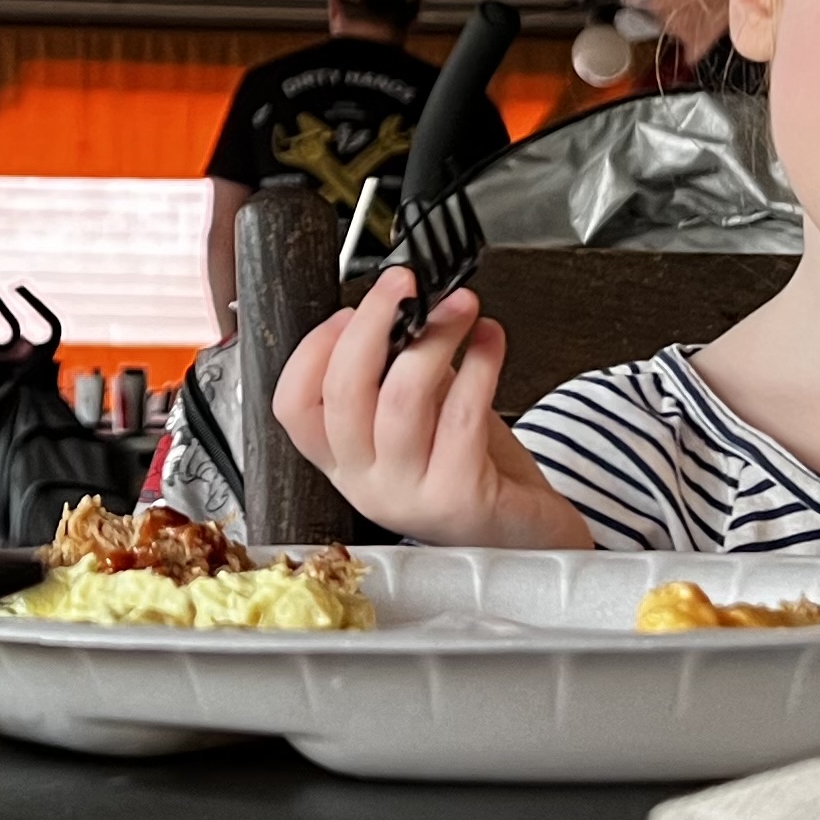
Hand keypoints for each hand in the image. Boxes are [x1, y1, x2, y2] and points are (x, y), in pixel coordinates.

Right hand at [271, 267, 587, 549]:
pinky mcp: (458, 498)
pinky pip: (461, 416)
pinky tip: (489, 340)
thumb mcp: (419, 418)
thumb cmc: (471, 470)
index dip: (313, 348)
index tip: (349, 309)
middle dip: (373, 320)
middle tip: (403, 283)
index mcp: (344, 460)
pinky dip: (478, 364)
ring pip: (402, 398)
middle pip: (343, 392)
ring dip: (434, 336)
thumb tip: (397, 308)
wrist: (527, 536)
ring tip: (461, 306)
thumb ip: (395, 373)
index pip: (292, 406)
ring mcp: (409, 495)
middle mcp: (366, 483)